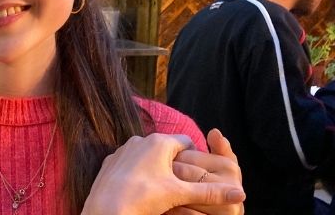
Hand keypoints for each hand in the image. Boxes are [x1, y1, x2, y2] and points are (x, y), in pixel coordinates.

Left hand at [82, 133, 244, 214]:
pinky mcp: (109, 162)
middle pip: (166, 148)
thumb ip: (210, 191)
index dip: (196, 158)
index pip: (187, 142)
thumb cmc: (144, 197)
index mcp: (159, 141)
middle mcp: (139, 140)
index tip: (197, 175)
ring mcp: (122, 150)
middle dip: (176, 164)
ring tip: (161, 189)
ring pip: (147, 156)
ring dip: (156, 168)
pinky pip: (130, 164)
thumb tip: (240, 195)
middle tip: (181, 185)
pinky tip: (140, 190)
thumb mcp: (180, 194)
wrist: (106, 210)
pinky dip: (138, 173)